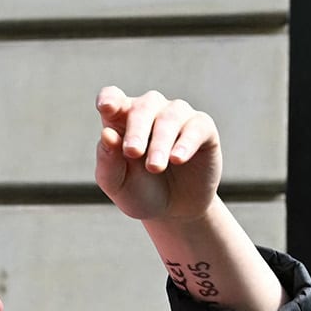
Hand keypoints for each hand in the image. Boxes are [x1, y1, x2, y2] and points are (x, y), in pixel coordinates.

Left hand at [93, 88, 223, 222]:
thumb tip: (107, 134)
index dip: (109, 99)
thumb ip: (107, 161)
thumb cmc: (140, 192)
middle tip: (132, 152)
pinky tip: (177, 159)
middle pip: (142, 107)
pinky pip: (196, 126)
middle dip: (136, 130)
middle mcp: (150, 110)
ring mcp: (177, 116)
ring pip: (169, 116)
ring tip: (155, 167)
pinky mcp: (203, 128)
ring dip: (160, 141)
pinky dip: (186, 142)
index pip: (112, 97)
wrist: (174, 213)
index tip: (107, 108)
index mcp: (121, 118)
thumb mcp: (117, 184)